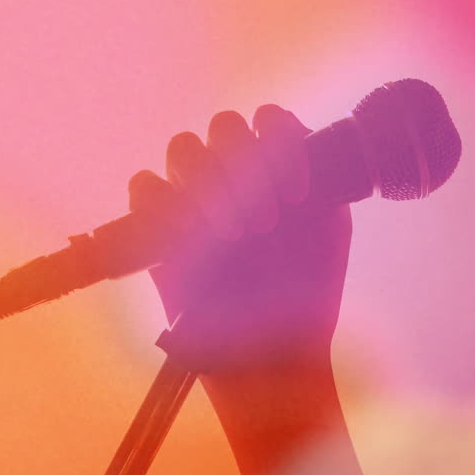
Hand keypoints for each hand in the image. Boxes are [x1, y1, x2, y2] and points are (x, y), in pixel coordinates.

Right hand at [127, 105, 351, 369]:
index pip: (269, 120)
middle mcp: (234, 174)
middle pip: (223, 126)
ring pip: (183, 148)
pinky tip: (193, 240)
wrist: (271, 354)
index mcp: (277, 168)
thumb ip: (323, 176)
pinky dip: (167, 206)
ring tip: (233, 233)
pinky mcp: (154, 229)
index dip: (282, 145)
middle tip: (267, 221)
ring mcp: (192, 197)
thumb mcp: (329, 228)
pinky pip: (145, 187)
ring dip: (210, 182)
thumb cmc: (305, 294)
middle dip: (246, 164)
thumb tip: (299, 137)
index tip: (300, 196)